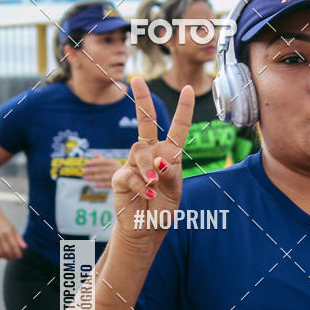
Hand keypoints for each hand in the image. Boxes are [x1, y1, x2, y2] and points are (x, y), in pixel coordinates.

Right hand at [0, 212, 26, 258]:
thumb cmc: (5, 224)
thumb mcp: (14, 229)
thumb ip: (19, 238)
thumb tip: (25, 247)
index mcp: (8, 232)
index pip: (13, 245)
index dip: (17, 252)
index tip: (20, 256)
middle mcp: (0, 235)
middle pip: (6, 250)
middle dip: (12, 256)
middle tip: (14, 257)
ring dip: (5, 257)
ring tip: (9, 257)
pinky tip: (2, 256)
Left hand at [83, 155, 122, 188]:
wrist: (132, 179)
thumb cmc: (120, 170)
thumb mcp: (113, 163)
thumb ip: (103, 160)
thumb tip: (95, 155)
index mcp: (114, 163)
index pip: (103, 161)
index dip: (95, 162)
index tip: (87, 163)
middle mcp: (115, 169)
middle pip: (101, 169)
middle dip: (91, 170)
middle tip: (83, 171)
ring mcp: (116, 176)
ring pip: (102, 177)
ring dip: (93, 177)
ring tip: (85, 178)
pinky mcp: (117, 184)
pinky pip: (107, 184)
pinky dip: (100, 185)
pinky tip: (94, 185)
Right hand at [111, 77, 193, 241]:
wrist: (147, 229)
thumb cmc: (162, 208)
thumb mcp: (175, 191)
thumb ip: (172, 174)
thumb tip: (160, 160)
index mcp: (168, 155)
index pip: (177, 129)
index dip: (183, 110)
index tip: (188, 88)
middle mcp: (150, 154)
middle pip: (145, 123)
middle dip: (141, 101)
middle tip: (136, 79)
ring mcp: (133, 164)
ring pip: (140, 150)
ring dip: (149, 166)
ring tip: (154, 183)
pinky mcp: (121, 177)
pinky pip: (131, 174)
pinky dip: (141, 185)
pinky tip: (148, 195)